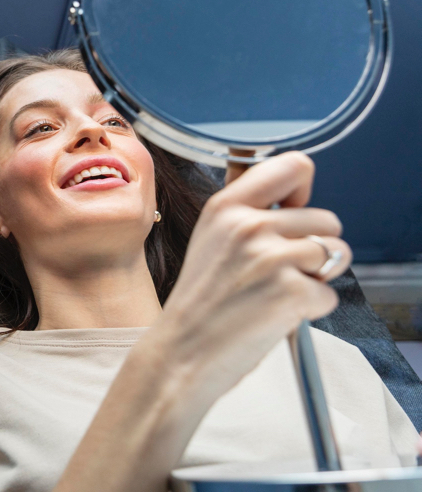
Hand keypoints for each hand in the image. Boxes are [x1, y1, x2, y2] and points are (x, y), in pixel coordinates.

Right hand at [154, 152, 350, 402]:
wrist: (182, 352)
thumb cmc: (199, 301)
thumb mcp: (209, 237)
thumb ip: (245, 207)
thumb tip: (285, 180)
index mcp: (226, 206)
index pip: (294, 166)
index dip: (302, 191)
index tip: (291, 212)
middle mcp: (250, 225)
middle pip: (327, 219)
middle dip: (316, 248)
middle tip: (278, 271)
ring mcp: (272, 258)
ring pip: (335, 254)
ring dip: (317, 277)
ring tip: (276, 292)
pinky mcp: (293, 293)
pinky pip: (330, 293)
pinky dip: (311, 309)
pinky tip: (275, 314)